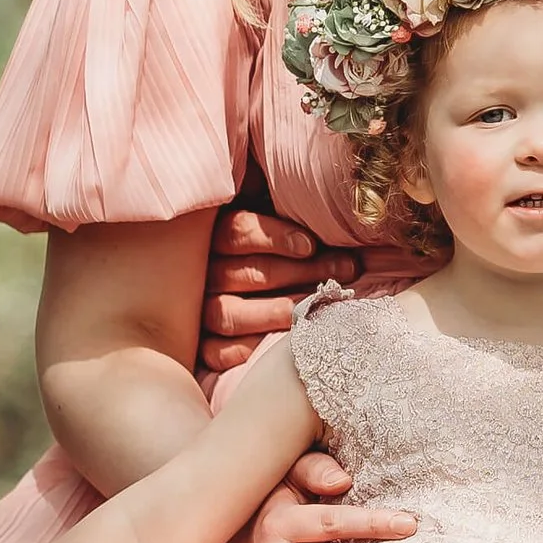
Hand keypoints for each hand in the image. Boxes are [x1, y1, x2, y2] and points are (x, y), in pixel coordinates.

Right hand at [200, 207, 354, 375]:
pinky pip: (215, 352)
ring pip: (230, 314)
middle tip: (344, 270)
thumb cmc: (268, 243)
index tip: (311, 246)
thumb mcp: (267, 209)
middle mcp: (201, 273)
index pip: (237, 232)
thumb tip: (304, 190)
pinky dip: (243, 350)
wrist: (230, 295)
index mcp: (212, 234)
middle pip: (247, 274)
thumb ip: (275, 200)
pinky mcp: (201, 345)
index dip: (275, 238)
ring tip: (320, 306)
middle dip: (301, 273)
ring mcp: (198, 310)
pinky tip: (274, 345)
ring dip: (280, 311)